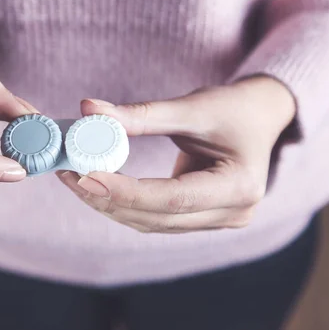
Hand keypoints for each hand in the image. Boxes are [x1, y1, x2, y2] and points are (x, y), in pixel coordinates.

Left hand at [57, 77, 295, 232]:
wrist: (259, 117)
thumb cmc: (233, 107)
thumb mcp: (193, 106)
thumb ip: (141, 114)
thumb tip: (87, 110)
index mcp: (239, 186)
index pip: (172, 198)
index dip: (125, 191)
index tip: (84, 176)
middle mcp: (233, 213)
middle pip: (156, 217)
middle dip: (107, 199)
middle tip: (68, 175)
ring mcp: (218, 220)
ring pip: (150, 223)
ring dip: (109, 205)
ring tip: (74, 179)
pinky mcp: (201, 218)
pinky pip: (155, 219)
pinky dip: (124, 205)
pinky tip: (97, 187)